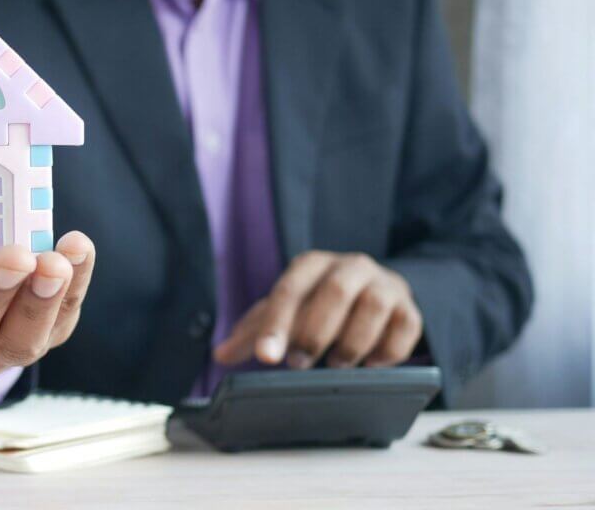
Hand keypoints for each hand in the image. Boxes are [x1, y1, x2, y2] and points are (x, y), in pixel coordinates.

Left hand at [214, 251, 421, 369]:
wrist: (374, 292)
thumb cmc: (319, 304)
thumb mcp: (286, 312)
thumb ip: (254, 332)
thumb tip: (220, 354)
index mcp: (312, 265)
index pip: (290, 290)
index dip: (276, 325)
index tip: (266, 356)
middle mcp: (351, 266)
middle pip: (335, 292)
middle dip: (315, 332)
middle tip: (299, 364)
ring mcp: (384, 285)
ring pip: (373, 306)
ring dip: (352, 341)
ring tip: (337, 364)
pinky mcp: (409, 308)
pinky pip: (405, 326)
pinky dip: (388, 350)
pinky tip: (371, 365)